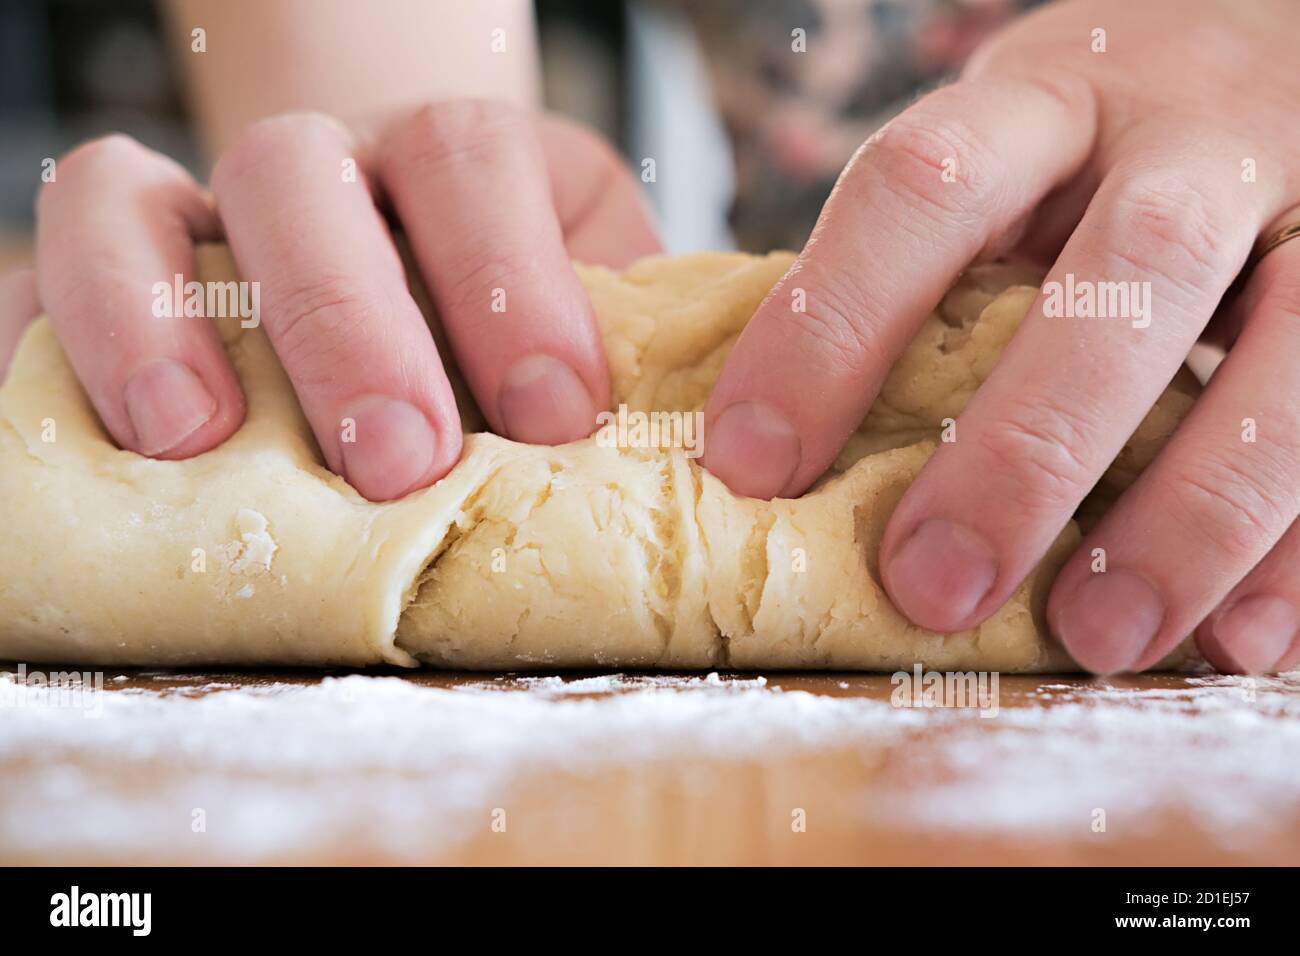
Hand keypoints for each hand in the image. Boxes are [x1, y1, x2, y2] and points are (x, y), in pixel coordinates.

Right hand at [31, 100, 659, 500]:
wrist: (427, 284)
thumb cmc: (523, 333)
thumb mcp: (595, 329)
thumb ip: (626, 360)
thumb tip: (694, 454)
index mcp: (455, 166)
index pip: (473, 160)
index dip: (513, 278)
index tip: (558, 415)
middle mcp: (323, 167)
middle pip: (299, 177)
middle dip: (346, 319)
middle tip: (398, 459)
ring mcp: (204, 211)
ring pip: (127, 196)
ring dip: (153, 314)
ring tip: (193, 439)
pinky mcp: (121, 271)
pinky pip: (48, 264)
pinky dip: (49, 332)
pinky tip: (84, 429)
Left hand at [700, 0, 1299, 673]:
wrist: (1259, 57)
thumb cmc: (1083, 153)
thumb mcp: (995, 170)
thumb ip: (915, 281)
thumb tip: (769, 451)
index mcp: (1045, 102)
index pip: (924, 187)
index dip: (828, 325)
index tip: (751, 463)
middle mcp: (1186, 136)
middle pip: (1129, 272)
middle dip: (1026, 448)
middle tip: (933, 586)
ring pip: (1294, 343)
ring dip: (1191, 512)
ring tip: (1097, 636)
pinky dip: (1299, 547)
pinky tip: (1236, 639)